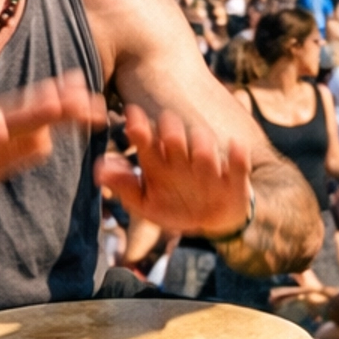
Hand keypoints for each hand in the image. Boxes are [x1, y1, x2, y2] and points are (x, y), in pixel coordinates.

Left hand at [95, 100, 253, 239]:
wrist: (213, 221)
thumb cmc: (176, 208)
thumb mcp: (147, 204)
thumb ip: (124, 187)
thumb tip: (99, 169)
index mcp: (158, 162)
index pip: (145, 139)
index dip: (138, 128)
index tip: (131, 116)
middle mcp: (182, 158)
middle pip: (175, 138)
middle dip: (171, 133)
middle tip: (168, 133)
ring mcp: (209, 165)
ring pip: (205, 148)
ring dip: (202, 147)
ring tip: (201, 151)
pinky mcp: (234, 176)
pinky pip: (239, 163)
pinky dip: (238, 156)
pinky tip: (236, 147)